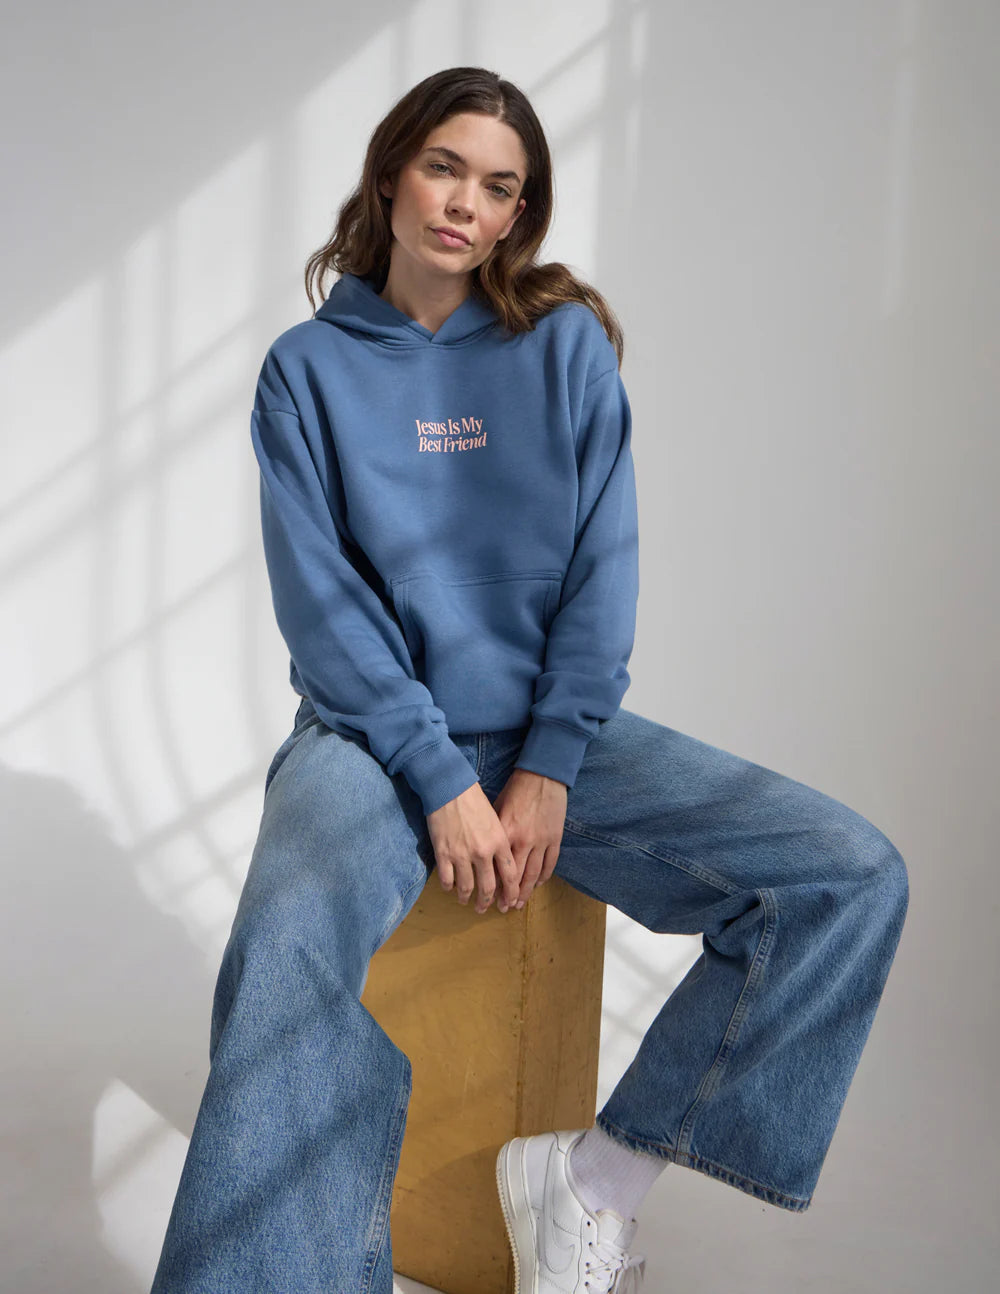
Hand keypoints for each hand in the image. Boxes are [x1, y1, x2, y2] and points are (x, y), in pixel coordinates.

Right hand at [425, 782, 520, 914]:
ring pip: (466, 887)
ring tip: (464, 901)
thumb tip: (500, 864)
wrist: (450, 788)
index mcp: (500, 842)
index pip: (510, 876)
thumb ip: (500, 843)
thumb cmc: (475, 801)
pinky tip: (449, 887)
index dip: (510, 893)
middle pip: (488, 887)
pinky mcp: (443, 853)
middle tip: (483, 909)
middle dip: (486, 902)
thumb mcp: (496, 820)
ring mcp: (462, 854)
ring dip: (466, 898)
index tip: (509, 902)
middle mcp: (483, 852)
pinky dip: (448, 887)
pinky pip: (447, 880)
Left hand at [490, 768, 566, 909]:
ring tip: (519, 904)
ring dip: (526, 892)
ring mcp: (542, 841)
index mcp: (505, 834)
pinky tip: (537, 885)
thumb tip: (483, 853)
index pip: (499, 868)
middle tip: (503, 909)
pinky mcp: (555, 838)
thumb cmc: (516, 790)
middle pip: (516, 877)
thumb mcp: (496, 810)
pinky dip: (544, 877)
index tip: (489, 899)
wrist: (543, 776)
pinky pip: (550, 863)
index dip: (494, 887)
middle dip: (509, 896)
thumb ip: (493, 833)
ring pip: (534, 875)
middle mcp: (524, 841)